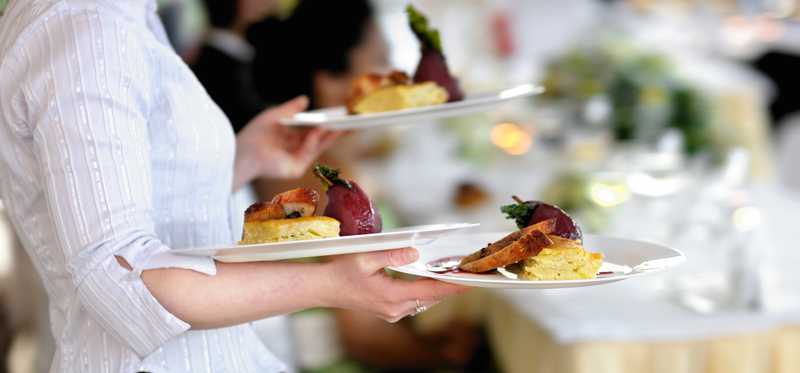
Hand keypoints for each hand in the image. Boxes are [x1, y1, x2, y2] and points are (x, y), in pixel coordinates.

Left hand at [233, 96, 341, 189]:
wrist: (242, 153)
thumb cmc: (254, 135)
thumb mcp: (275, 116)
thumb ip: (290, 108)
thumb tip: (305, 99)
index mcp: (290, 139)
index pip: (312, 131)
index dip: (326, 124)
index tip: (340, 116)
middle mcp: (295, 150)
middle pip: (320, 140)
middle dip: (336, 131)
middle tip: (352, 121)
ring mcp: (297, 160)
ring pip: (318, 146)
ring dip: (331, 134)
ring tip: (342, 121)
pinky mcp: (296, 168)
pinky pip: (309, 151)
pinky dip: (315, 139)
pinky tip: (322, 128)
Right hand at [320, 248, 469, 321]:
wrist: (323, 289)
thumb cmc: (340, 271)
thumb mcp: (365, 258)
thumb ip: (392, 254)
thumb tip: (415, 252)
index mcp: (391, 295)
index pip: (431, 290)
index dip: (453, 285)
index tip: (470, 280)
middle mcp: (395, 309)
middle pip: (432, 297)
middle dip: (451, 286)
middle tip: (469, 273)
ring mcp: (392, 313)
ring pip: (424, 301)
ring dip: (439, 289)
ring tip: (455, 275)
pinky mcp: (389, 312)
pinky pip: (415, 303)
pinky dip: (426, 292)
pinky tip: (432, 281)